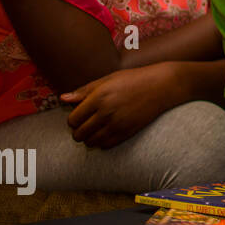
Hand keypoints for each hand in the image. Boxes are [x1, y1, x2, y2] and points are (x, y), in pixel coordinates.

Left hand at [62, 63, 178, 147]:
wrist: (161, 86)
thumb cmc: (134, 79)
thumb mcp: (108, 79)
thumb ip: (84, 91)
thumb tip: (63, 99)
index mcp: (99, 97)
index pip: (73, 119)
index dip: (72, 120)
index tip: (78, 117)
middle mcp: (106, 112)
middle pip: (79, 133)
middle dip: (78, 131)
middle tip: (85, 125)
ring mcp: (118, 124)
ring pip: (91, 142)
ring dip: (89, 138)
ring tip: (94, 130)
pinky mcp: (128, 132)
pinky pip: (106, 145)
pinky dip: (102, 142)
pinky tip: (105, 133)